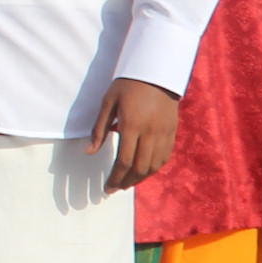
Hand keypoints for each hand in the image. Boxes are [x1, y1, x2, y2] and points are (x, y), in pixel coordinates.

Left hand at [91, 76, 182, 190]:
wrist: (156, 73)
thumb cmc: (127, 86)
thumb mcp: (107, 103)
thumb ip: (99, 129)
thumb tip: (89, 152)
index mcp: (132, 125)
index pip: (124, 160)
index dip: (115, 177)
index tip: (107, 187)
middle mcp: (150, 133)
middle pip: (139, 167)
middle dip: (126, 182)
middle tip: (115, 188)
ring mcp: (164, 134)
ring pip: (154, 165)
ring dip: (140, 178)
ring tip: (127, 183)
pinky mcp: (172, 133)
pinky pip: (164, 157)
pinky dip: (154, 168)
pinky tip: (144, 172)